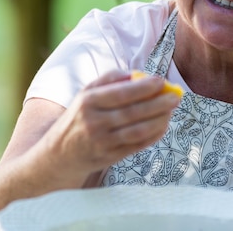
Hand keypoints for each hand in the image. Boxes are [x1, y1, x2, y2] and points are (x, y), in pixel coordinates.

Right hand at [42, 69, 180, 179]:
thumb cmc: (77, 118)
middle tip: (175, 96)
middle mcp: (94, 122)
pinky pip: (137, 145)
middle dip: (158, 103)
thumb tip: (136, 74)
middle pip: (133, 112)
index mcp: (88, 102)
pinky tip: (162, 125)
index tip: (161, 81)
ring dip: (159, 120)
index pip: (121, 93)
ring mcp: (102, 142)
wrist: (58, 155)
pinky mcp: (109, 157)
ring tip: (171, 110)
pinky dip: (153, 135)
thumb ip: (109, 79)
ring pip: (138, 130)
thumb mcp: (85, 93)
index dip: (144, 87)